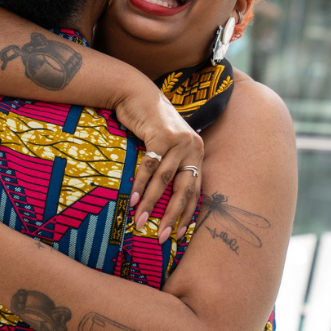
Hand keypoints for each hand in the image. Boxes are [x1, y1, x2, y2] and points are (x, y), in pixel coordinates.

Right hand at [113, 86, 203, 241]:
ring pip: (165, 180)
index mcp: (197, 152)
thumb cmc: (148, 122)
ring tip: (140, 222)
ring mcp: (179, 140)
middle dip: (173, 216)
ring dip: (151, 204)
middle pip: (184, 189)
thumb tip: (163, 198)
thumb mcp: (165, 144)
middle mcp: (193, 147)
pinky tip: (133, 199)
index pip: (196, 189)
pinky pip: (150, 167)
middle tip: (163, 237)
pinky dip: (140, 185)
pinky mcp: (162, 135)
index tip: (179, 235)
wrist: (136, 93)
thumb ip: (169, 165)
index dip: (188, 213)